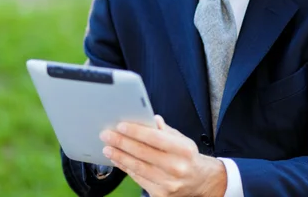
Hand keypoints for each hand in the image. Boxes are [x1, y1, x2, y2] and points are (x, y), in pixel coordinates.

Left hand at [100, 115, 226, 196]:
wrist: (200, 181)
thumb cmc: (187, 157)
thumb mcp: (182, 139)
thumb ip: (164, 130)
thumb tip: (148, 118)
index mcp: (183, 150)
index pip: (155, 138)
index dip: (136, 131)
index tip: (120, 126)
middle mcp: (176, 167)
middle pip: (143, 153)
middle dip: (121, 143)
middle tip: (107, 135)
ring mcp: (168, 183)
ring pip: (137, 168)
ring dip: (119, 157)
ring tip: (107, 148)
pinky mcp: (161, 194)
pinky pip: (138, 179)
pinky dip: (126, 168)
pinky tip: (118, 160)